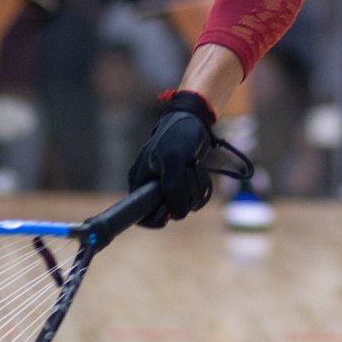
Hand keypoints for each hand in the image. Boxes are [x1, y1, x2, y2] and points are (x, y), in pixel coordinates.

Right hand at [127, 91, 216, 226]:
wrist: (193, 121)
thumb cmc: (177, 136)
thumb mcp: (173, 159)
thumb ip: (173, 187)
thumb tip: (177, 214)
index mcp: (140, 182)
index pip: (139, 214)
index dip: (153, 220)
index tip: (167, 216)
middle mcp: (152, 188)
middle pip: (169, 212)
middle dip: (184, 197)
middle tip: (187, 174)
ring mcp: (170, 188)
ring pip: (186, 206)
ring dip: (196, 189)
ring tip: (193, 166)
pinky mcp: (185, 185)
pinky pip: (196, 199)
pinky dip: (202, 186)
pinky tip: (199, 169)